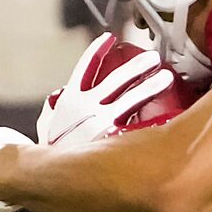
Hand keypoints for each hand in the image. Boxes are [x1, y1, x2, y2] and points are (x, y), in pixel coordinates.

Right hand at [35, 38, 173, 148]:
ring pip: (130, 99)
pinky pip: (134, 128)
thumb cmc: (49, 149)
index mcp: (70, 99)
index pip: (86, 67)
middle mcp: (87, 106)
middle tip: (153, 58)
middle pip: (116, 80)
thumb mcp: (47, 124)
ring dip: (149, 87)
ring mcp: (100, 123)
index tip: (110, 38)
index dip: (97, 50)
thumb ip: (54, 109)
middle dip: (136, 67)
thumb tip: (57, 100)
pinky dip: (150, 122)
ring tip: (166, 78)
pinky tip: (166, 116)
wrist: (46, 173)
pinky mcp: (110, 140)